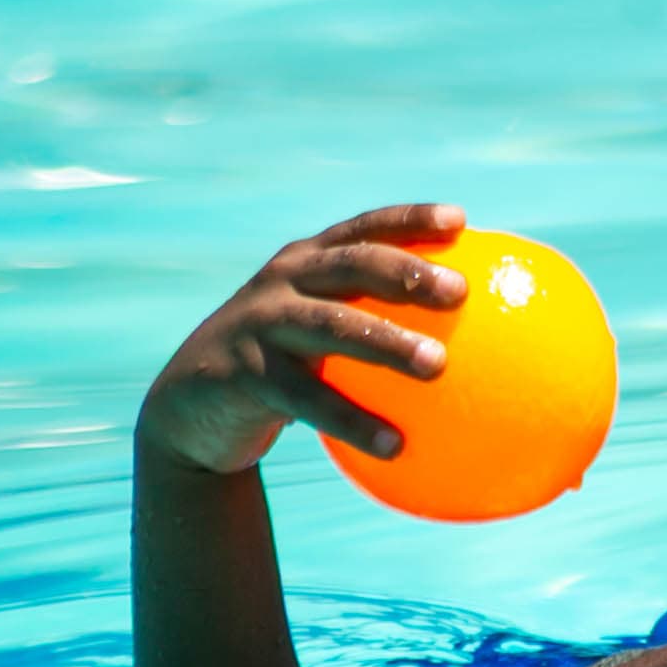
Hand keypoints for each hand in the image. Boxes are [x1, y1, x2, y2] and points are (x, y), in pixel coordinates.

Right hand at [136, 204, 469, 474]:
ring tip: (439, 366)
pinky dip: (353, 421)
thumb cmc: (280, 368)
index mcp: (307, 263)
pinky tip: (397, 447)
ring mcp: (260, 324)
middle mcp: (283, 282)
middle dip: (406, 272)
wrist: (191, 406)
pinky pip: (308, 399)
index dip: (409, 219)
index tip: (459, 221)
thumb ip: (375, 327)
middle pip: (351, 265)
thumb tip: (475, 353)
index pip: (364, 230)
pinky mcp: (243, 373)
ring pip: (332, 327)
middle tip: (460, 292)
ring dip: (388, 344)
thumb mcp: (321, 338)